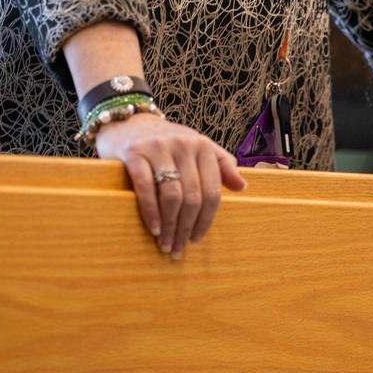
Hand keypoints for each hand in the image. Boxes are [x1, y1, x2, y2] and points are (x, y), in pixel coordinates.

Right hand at [94, 113, 246, 256]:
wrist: (129, 123)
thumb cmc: (168, 142)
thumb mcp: (197, 148)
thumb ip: (221, 165)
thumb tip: (243, 186)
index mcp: (202, 146)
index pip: (212, 191)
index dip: (206, 220)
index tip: (197, 239)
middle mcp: (183, 144)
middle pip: (192, 197)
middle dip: (185, 228)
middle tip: (178, 249)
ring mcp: (158, 148)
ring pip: (172, 195)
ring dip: (169, 226)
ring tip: (165, 244)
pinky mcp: (135, 153)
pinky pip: (146, 188)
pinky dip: (151, 212)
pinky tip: (153, 228)